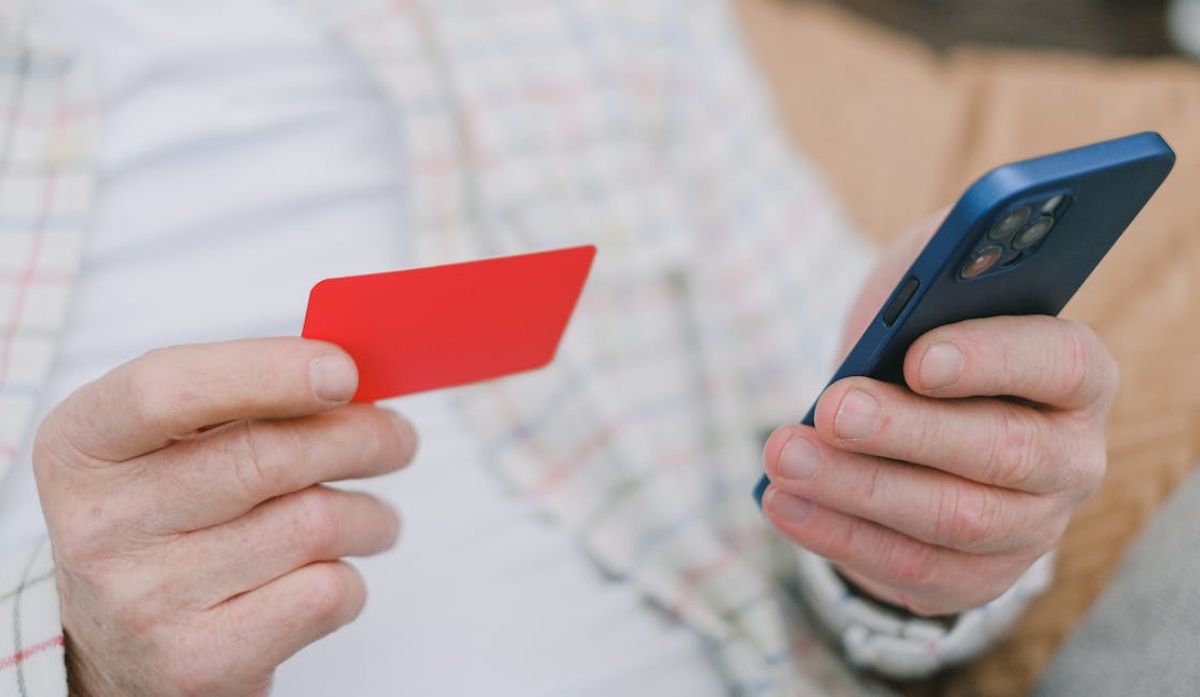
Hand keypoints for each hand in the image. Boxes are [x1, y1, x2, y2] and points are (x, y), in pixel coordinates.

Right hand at [33, 339, 416, 695]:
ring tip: (372, 518)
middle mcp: (99, 525)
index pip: (166, 390)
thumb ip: (240, 400)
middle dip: (359, 438)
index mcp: (81, 447)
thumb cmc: (164, 519)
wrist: (116, 644)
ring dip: (368, 515)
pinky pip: (323, 594)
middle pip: (266, 457)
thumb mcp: (164, 445)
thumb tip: (347, 375)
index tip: (342, 372)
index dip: (268, 372)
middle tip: (396, 438)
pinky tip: (331, 572)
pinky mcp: (196, 664)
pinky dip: (351, 577)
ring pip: (312, 524)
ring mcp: (143, 602)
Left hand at [760, 214, 1116, 615]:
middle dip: (905, 431)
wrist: (904, 424)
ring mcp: (1032, 527)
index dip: (992, 360)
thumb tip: (942, 252)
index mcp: (1076, 374)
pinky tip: (784, 502)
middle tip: (831, 410)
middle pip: (1002, 451)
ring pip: (954, 520)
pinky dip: (840, 536)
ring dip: (859, 489)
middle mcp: (1071, 458)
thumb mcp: (932, 283)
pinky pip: (913, 569)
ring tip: (784, 455)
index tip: (917, 356)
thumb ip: (946, 256)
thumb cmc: (919, 338)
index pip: (1060, 364)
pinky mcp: (979, 577)